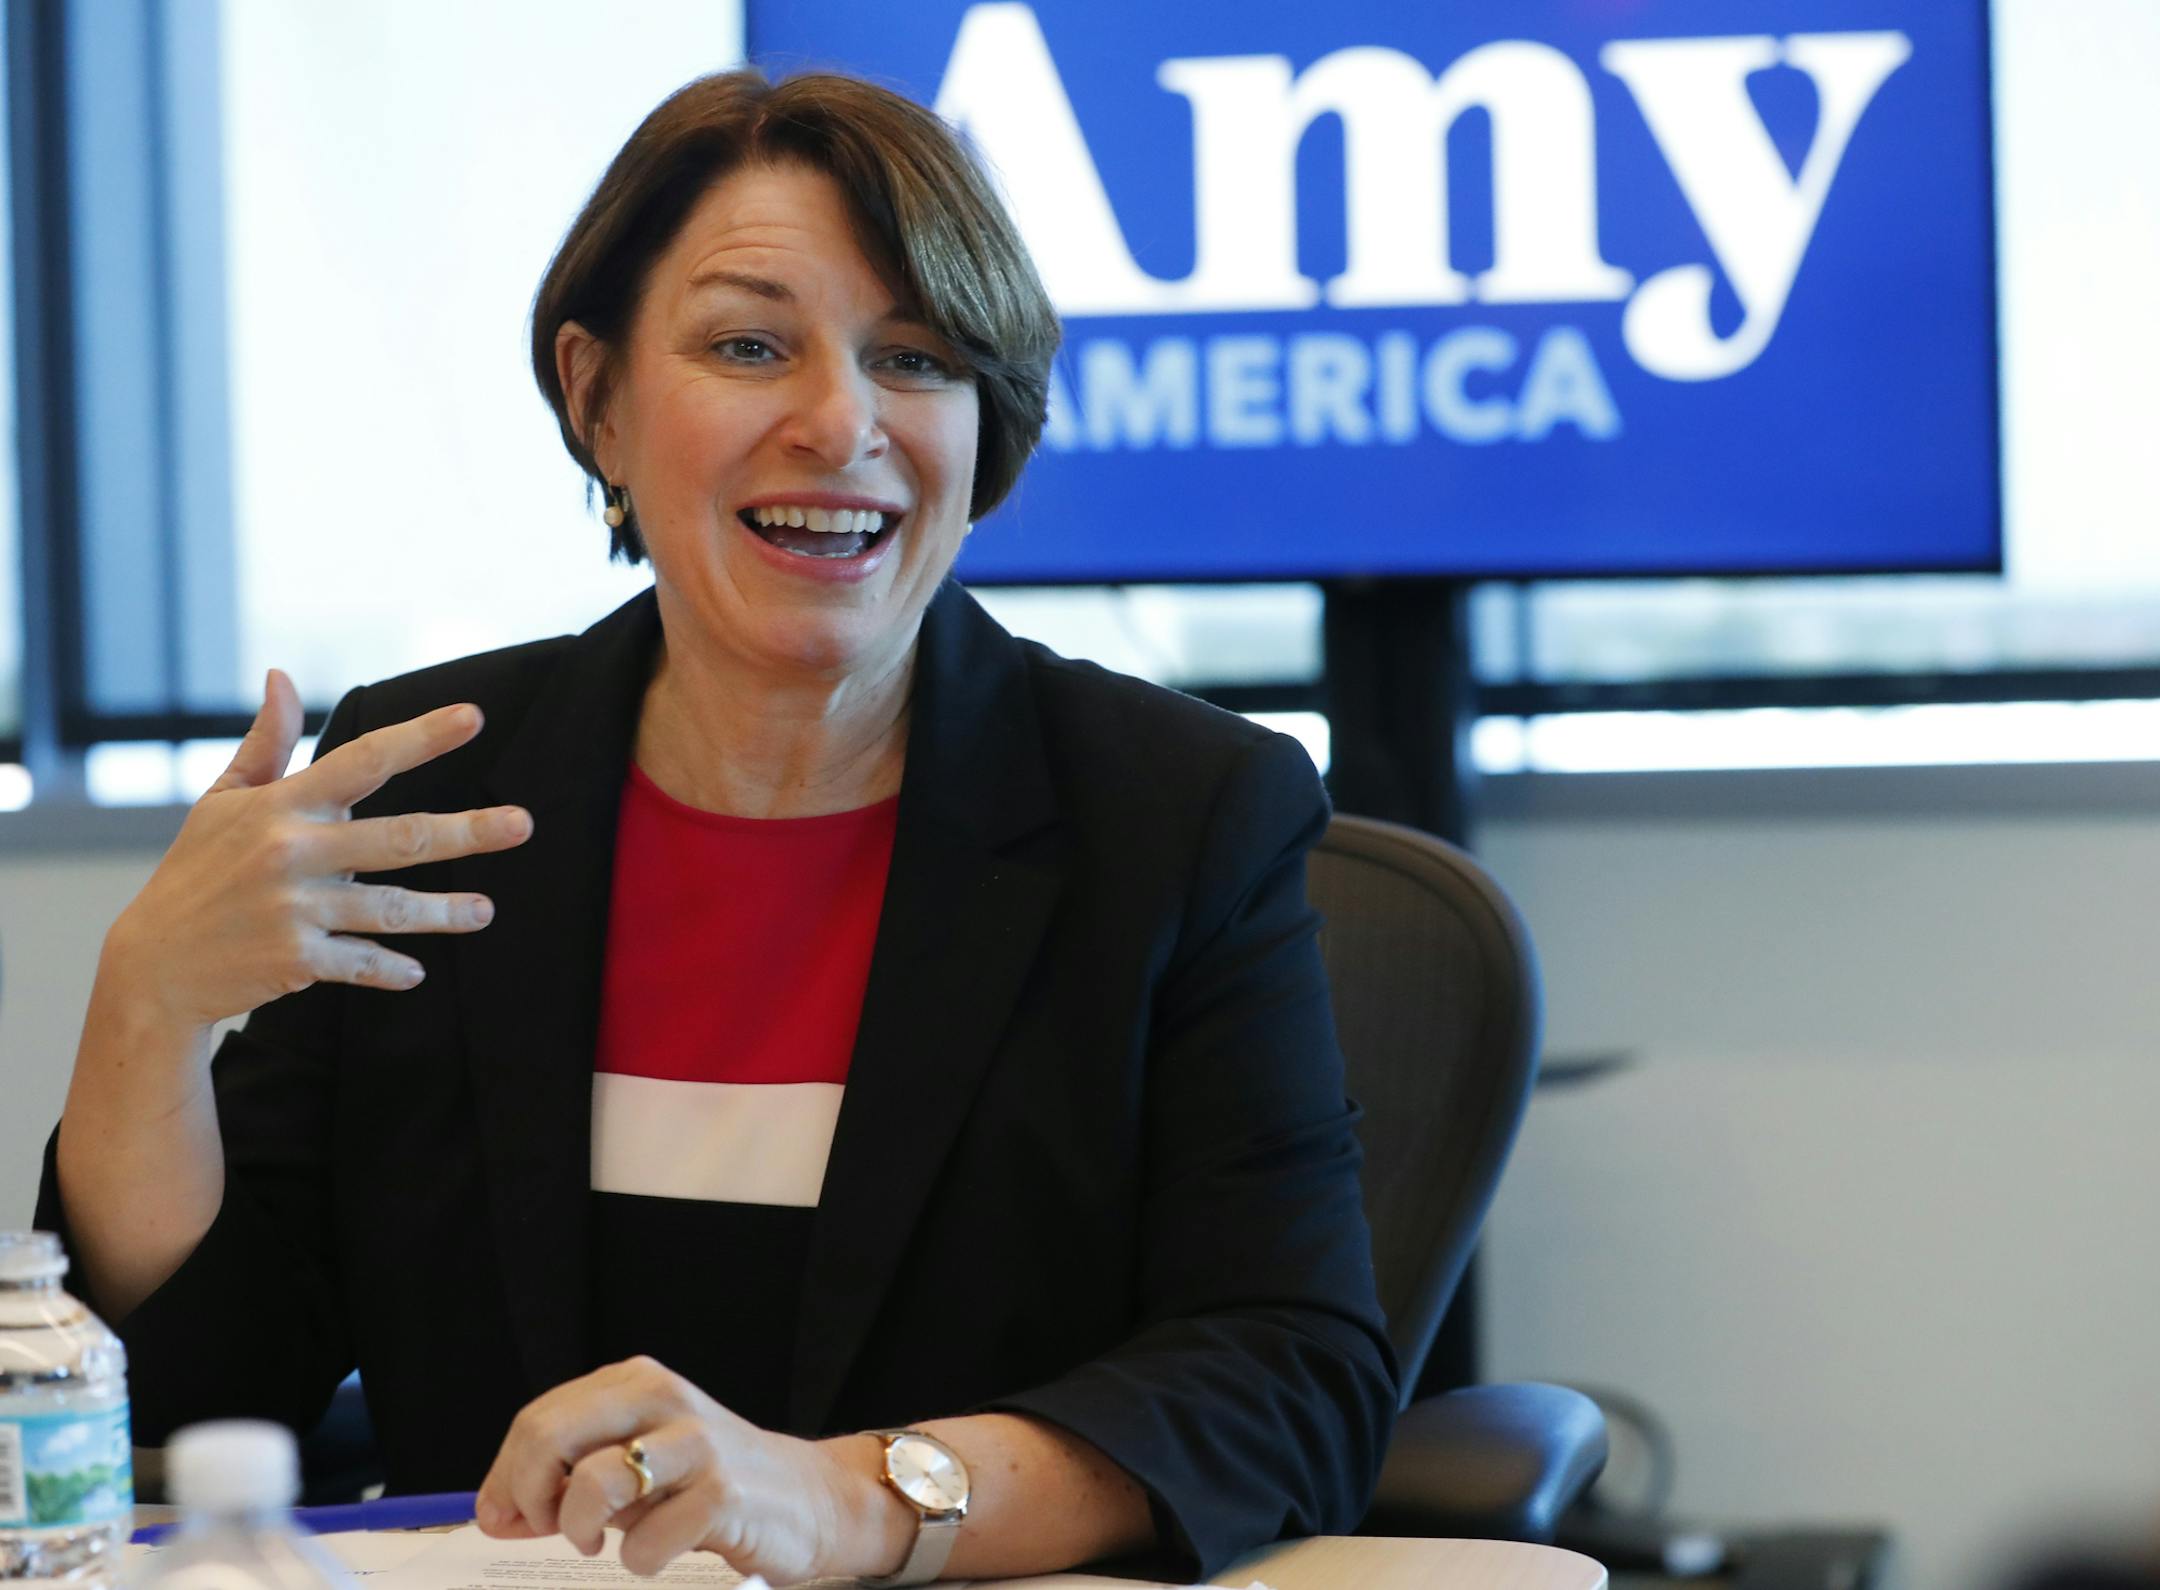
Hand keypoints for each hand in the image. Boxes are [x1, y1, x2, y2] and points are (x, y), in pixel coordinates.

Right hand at [102, 669, 533, 1030]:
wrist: (153, 965)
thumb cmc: (196, 873)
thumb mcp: (223, 802)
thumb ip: (266, 743)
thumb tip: (281, 675)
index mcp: (281, 806)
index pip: (363, 760)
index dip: (421, 736)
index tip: (474, 717)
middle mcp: (292, 852)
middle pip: (401, 836)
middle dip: (469, 830)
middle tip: (523, 824)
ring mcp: (296, 907)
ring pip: (394, 908)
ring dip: (446, 913)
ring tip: (485, 912)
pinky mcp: (297, 958)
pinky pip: (362, 962)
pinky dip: (391, 969)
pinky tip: (416, 973)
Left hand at [475, 1357, 907, 1582]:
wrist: (806, 1497)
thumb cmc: (707, 1482)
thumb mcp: (636, 1462)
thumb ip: (568, 1475)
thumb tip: (493, 1512)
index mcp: (635, 1382)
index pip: (536, 1420)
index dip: (506, 1478)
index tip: (509, 1517)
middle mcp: (662, 1399)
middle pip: (549, 1437)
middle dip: (530, 1497)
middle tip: (551, 1527)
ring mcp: (695, 1443)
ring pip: (592, 1482)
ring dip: (580, 1529)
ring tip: (601, 1539)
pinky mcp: (723, 1493)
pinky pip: (644, 1541)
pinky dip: (639, 1560)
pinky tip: (662, 1548)